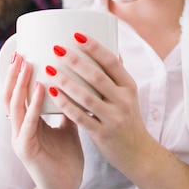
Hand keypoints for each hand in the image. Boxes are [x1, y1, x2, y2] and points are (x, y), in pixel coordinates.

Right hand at [4, 53, 83, 188]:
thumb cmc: (66, 158)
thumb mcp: (67, 127)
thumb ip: (67, 108)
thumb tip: (77, 85)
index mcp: (27, 122)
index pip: (17, 93)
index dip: (18, 74)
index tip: (24, 52)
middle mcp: (19, 128)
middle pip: (10, 95)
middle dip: (14, 74)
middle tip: (21, 53)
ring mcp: (20, 139)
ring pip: (14, 105)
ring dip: (20, 84)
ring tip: (27, 64)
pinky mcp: (26, 149)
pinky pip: (28, 123)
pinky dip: (33, 104)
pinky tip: (39, 89)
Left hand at [46, 33, 156, 176]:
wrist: (138, 154)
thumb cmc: (128, 120)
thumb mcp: (129, 96)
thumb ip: (119, 76)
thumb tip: (112, 49)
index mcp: (129, 87)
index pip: (112, 62)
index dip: (94, 47)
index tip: (76, 35)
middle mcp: (123, 100)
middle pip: (97, 76)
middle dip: (75, 61)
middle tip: (56, 49)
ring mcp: (113, 118)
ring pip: (86, 96)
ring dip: (66, 81)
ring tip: (49, 69)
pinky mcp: (102, 134)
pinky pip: (80, 117)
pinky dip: (65, 104)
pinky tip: (52, 93)